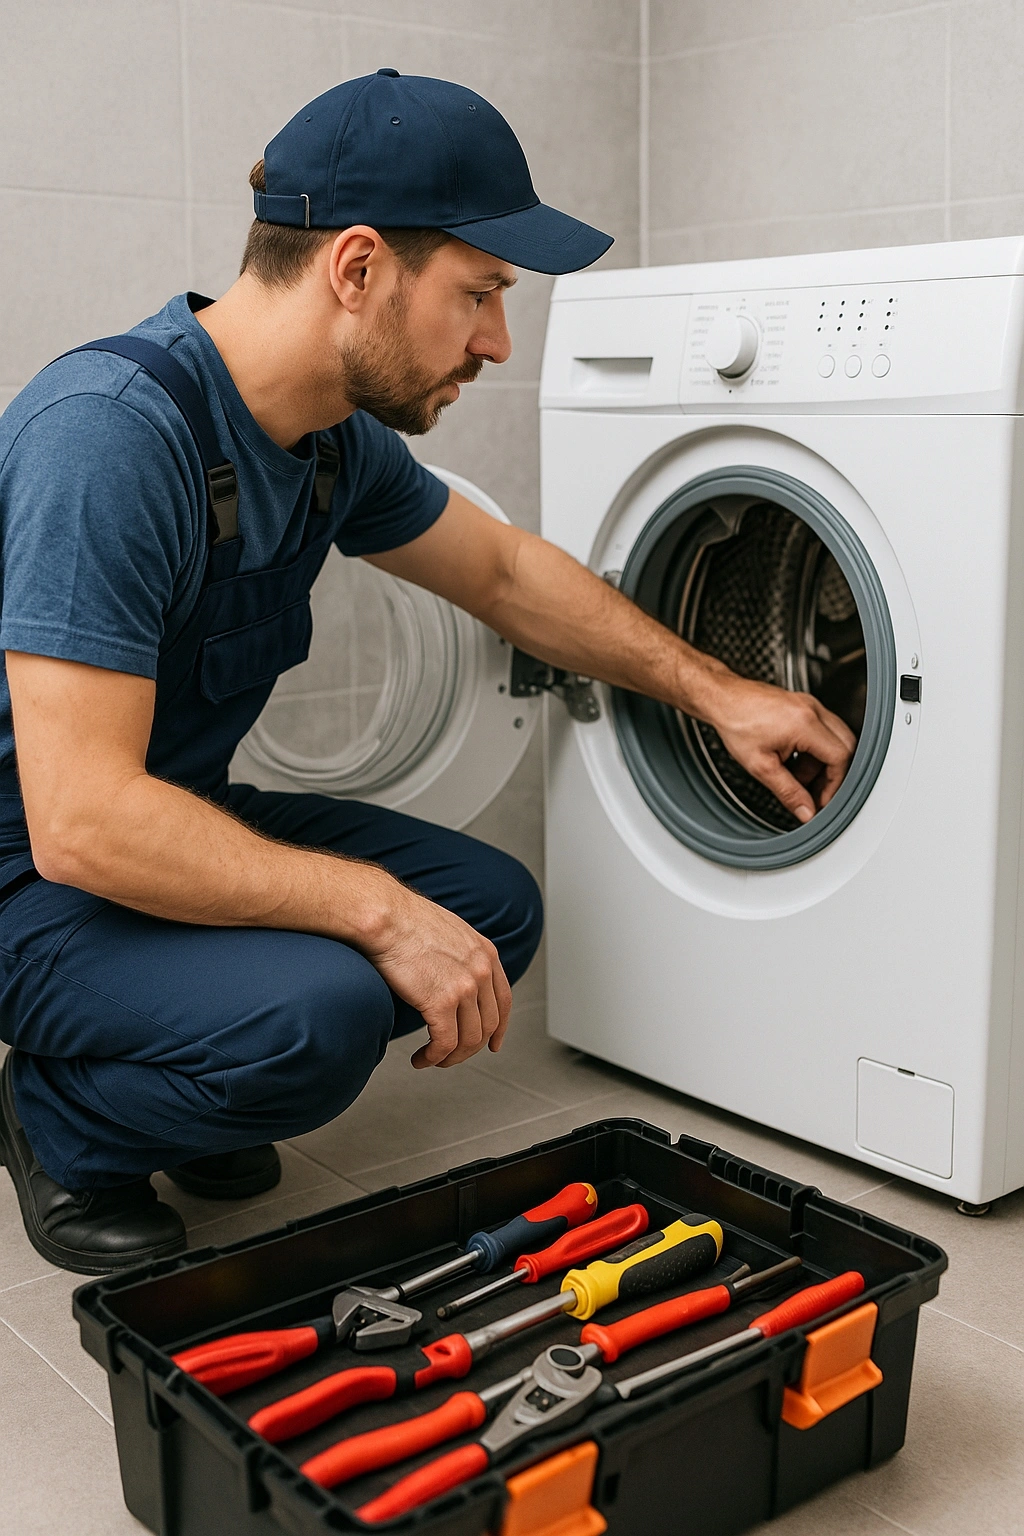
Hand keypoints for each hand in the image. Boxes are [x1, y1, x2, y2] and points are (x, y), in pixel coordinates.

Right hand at [359, 879, 511, 1068]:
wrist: (385, 916)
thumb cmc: (404, 920)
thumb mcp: (449, 932)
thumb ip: (460, 956)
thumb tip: (452, 976)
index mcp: (485, 953)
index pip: (503, 1000)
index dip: (498, 1028)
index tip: (492, 1043)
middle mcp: (481, 971)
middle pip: (487, 1025)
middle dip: (470, 1048)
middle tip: (451, 1056)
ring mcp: (464, 987)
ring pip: (468, 1039)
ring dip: (450, 1057)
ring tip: (432, 1059)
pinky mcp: (441, 1002)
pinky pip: (445, 1043)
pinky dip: (434, 1057)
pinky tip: (421, 1058)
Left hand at [706, 675, 856, 823]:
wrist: (723, 699)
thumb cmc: (736, 723)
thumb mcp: (761, 766)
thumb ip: (788, 792)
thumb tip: (806, 812)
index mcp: (805, 724)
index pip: (840, 757)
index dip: (835, 783)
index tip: (822, 800)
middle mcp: (813, 710)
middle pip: (845, 747)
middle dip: (833, 775)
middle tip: (816, 794)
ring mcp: (810, 706)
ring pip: (835, 740)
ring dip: (822, 764)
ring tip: (798, 779)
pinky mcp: (804, 706)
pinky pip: (822, 731)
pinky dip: (814, 751)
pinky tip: (795, 763)